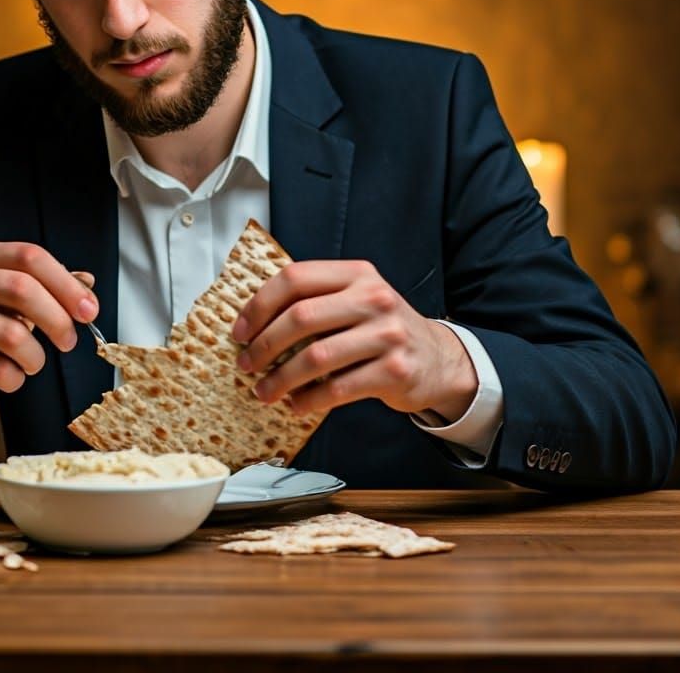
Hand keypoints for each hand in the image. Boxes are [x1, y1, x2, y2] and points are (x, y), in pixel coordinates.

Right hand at [0, 242, 97, 421]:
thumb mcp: (8, 298)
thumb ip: (47, 287)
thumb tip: (87, 284)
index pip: (30, 257)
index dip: (66, 284)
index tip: (89, 311)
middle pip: (22, 289)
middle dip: (57, 320)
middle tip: (69, 341)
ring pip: (12, 334)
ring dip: (36, 357)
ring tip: (34, 363)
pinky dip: (15, 378)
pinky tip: (10, 376)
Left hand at [232, 260, 476, 421]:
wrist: (438, 359)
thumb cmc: (381, 328)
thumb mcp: (355, 299)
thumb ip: (314, 299)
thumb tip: (252, 322)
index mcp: (356, 274)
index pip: (295, 278)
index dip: (260, 305)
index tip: (241, 331)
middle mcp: (373, 298)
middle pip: (301, 317)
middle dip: (264, 344)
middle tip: (246, 363)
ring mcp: (387, 334)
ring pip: (316, 357)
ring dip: (280, 379)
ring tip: (264, 391)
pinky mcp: (395, 371)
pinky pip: (338, 389)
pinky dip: (309, 400)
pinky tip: (296, 405)